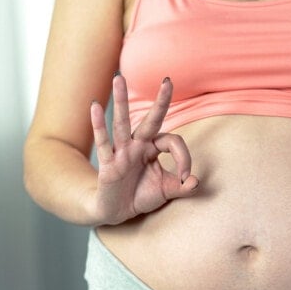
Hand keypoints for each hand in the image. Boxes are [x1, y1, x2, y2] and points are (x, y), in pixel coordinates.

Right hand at [89, 74, 199, 224]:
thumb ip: (183, 187)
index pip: (172, 142)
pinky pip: (104, 142)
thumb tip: (195, 182)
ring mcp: (122, 152)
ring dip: (121, 101)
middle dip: (160, 101)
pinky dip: (98, 125)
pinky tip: (95, 106)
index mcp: (153, 148)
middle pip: (150, 120)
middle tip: (167, 80)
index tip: (186, 177)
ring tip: (118, 78)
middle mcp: (138, 145)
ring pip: (122, 124)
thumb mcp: (166, 191)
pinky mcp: (108, 164)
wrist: (117, 211)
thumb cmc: (141, 195)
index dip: (184, 158)